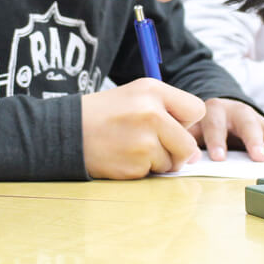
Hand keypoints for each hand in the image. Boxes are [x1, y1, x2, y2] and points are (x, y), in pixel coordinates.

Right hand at [81, 79, 203, 177]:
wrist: (66, 131)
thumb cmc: (104, 115)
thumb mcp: (136, 96)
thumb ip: (169, 114)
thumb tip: (194, 155)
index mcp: (152, 90)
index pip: (196, 110)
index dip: (185, 122)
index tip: (170, 124)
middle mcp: (151, 113)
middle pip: (188, 144)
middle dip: (176, 150)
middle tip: (152, 143)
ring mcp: (143, 140)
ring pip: (172, 162)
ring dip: (156, 161)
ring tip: (131, 147)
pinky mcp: (134, 164)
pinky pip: (152, 173)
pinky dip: (141, 170)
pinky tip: (123, 156)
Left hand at [189, 98, 263, 160]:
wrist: (219, 115)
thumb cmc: (204, 128)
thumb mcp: (192, 131)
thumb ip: (189, 141)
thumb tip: (190, 158)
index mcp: (214, 111)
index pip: (215, 124)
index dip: (216, 140)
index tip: (219, 158)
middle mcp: (237, 112)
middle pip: (247, 122)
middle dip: (253, 140)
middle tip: (259, 158)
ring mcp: (256, 119)